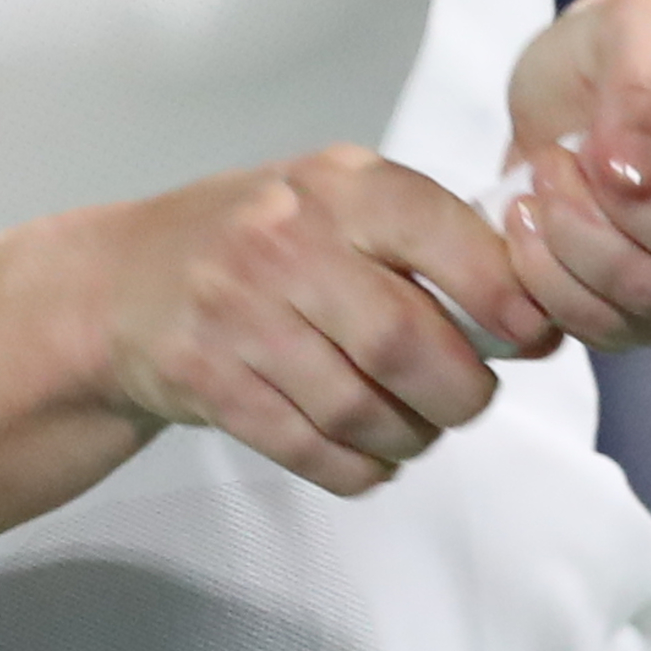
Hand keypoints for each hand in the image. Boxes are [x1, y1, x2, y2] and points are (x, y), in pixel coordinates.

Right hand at [62, 145, 562, 496]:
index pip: (441, 233)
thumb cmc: (253, 238)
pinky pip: (311, 449)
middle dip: (461, 390)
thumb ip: (420, 235)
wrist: (117, 284)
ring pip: (361, 407)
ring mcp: (240, 313)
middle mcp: (286, 239)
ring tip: (416, 427)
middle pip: (405, 340)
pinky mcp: (209, 381)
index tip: (533, 334)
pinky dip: (360, 467)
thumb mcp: (332, 199)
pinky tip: (368, 453)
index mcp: (338, 183)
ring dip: (410, 435)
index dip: (503, 295)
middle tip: (470, 399)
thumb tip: (531, 303)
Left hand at [495, 0, 650, 351]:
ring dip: (574, 238)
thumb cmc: (632, 45)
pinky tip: (530, 219)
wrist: (580, 86)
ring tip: (544, 176)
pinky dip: (544, 277)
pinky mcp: (649, 319)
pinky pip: (603, 329)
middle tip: (575, 153)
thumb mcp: (632, 26)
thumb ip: (643, 82)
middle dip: (632, 210)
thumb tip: (635, 168)